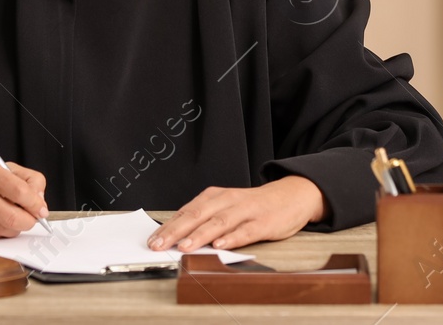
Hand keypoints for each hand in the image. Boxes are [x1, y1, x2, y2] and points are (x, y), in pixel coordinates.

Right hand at [0, 159, 49, 238]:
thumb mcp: (9, 169)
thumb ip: (32, 181)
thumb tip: (40, 203)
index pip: (18, 190)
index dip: (35, 204)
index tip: (41, 210)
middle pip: (11, 216)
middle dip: (28, 221)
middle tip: (32, 219)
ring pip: (4, 230)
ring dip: (15, 227)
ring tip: (11, 214)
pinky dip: (2, 232)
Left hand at [148, 176, 324, 251]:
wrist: (289, 196)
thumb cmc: (252, 206)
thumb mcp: (226, 207)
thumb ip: (205, 219)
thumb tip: (178, 235)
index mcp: (215, 197)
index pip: (187, 212)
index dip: (168, 226)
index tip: (152, 240)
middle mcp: (227, 201)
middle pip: (198, 215)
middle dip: (176, 231)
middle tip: (159, 245)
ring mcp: (246, 211)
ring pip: (219, 222)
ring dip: (200, 235)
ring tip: (184, 246)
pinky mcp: (263, 222)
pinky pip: (246, 230)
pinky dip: (232, 238)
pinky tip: (221, 245)